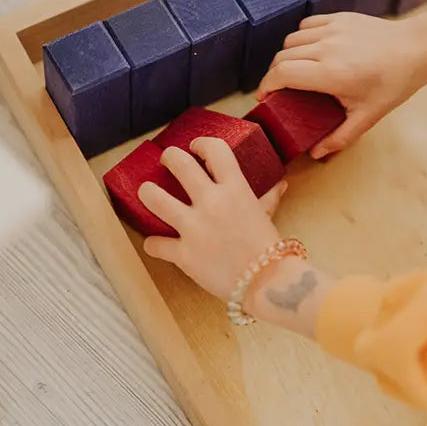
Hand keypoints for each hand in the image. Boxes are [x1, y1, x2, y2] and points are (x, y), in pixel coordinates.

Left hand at [138, 139, 285, 300]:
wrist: (267, 282)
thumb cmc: (270, 248)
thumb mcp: (266, 216)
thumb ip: (267, 198)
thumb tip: (279, 184)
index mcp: (235, 188)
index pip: (215, 149)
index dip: (201, 143)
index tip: (195, 147)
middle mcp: (212, 202)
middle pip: (179, 163)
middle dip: (168, 157)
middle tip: (166, 161)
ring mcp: (194, 227)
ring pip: (154, 198)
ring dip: (147, 192)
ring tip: (147, 192)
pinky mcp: (183, 254)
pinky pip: (156, 244)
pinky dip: (154, 244)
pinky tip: (155, 244)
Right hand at [257, 8, 426, 158]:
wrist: (417, 49)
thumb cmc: (394, 83)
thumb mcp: (368, 116)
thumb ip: (340, 137)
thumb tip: (316, 153)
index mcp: (330, 73)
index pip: (281, 74)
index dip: (266, 86)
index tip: (265, 97)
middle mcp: (326, 48)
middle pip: (281, 58)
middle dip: (274, 75)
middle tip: (279, 90)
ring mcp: (332, 29)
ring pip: (291, 40)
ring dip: (287, 56)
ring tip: (295, 71)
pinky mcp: (339, 18)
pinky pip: (307, 25)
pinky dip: (302, 38)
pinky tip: (310, 51)